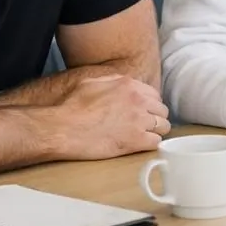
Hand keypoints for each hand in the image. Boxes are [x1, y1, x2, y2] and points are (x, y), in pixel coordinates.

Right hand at [52, 75, 169, 159]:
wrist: (62, 129)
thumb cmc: (71, 106)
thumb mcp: (91, 82)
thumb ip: (112, 80)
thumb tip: (123, 82)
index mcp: (129, 85)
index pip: (155, 95)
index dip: (149, 105)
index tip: (143, 112)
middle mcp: (138, 100)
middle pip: (161, 111)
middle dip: (154, 118)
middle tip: (144, 126)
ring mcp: (138, 121)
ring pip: (163, 126)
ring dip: (155, 131)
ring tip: (143, 136)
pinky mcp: (135, 140)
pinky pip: (155, 142)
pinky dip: (149, 145)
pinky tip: (139, 146)